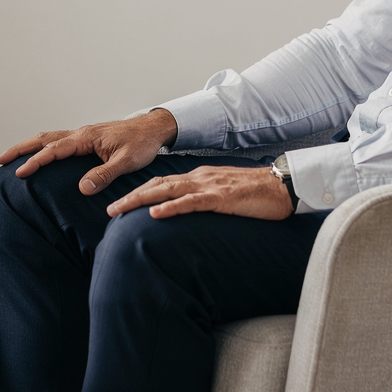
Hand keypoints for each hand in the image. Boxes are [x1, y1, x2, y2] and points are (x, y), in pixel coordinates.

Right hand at [0, 109, 177, 195]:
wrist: (153, 129)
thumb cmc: (142, 143)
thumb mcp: (127, 162)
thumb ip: (104, 174)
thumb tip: (82, 188)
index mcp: (86, 137)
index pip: (54, 150)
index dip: (36, 161)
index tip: (20, 172)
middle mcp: (80, 133)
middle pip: (44, 139)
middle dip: (21, 148)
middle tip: (0, 159)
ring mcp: (82, 135)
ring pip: (49, 138)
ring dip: (29, 146)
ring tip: (12, 157)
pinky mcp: (86, 139)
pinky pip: (59, 141)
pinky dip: (44, 147)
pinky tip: (41, 156)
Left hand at [107, 165, 291, 220]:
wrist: (283, 186)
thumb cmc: (258, 194)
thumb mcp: (226, 196)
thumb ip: (207, 200)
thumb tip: (189, 212)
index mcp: (200, 178)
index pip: (163, 183)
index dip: (140, 192)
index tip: (121, 203)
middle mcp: (200, 178)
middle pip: (157, 185)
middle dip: (131, 196)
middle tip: (109, 210)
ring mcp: (209, 186)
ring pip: (167, 190)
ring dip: (140, 200)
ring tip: (119, 210)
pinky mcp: (221, 198)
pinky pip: (191, 202)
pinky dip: (171, 207)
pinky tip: (155, 213)